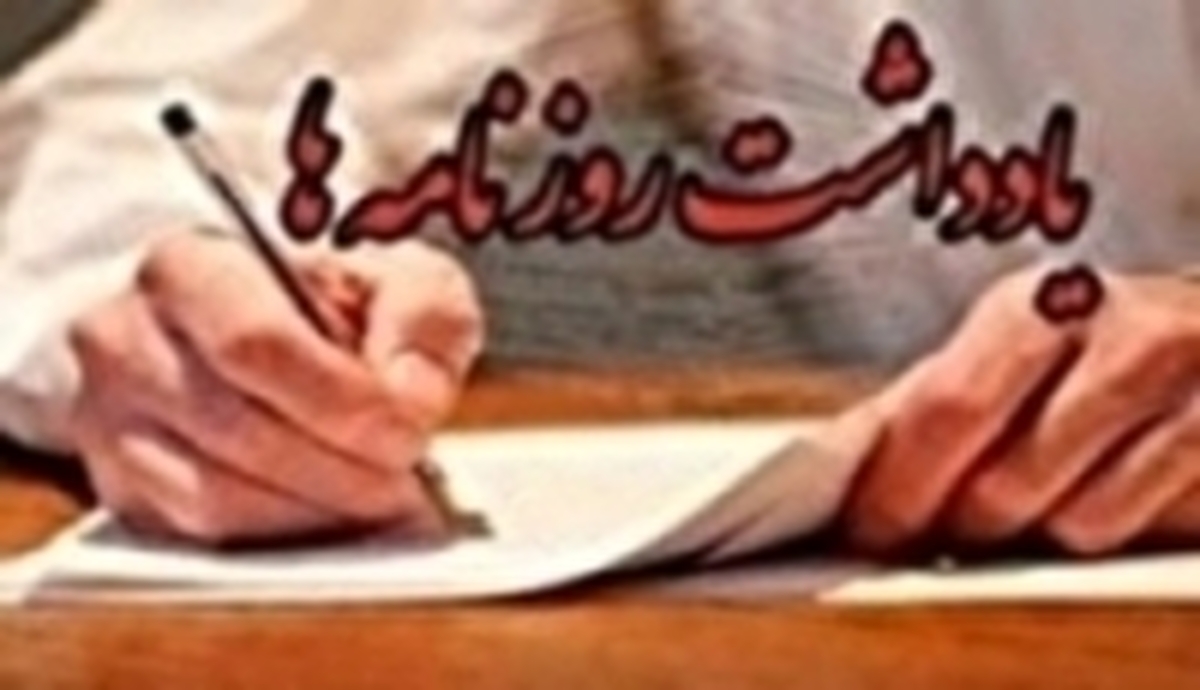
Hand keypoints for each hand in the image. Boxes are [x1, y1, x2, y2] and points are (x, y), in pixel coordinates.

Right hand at [67, 233, 483, 544]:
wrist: (265, 340)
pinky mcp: (122, 494)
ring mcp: (108, 424)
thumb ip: (423, 315)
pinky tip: (334, 518)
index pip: (254, 341)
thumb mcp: (400, 282)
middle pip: (238, 428)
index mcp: (189, 266)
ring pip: (217, 497)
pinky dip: (282, 540)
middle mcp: (125, 340)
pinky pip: (202, 541)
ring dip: (316, 511)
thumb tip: (406, 397)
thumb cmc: (337, 310)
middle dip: (340, 467)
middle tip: (407, 481)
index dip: (339, 399)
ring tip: (380, 501)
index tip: (407, 432)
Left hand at [840, 268, 1199, 556]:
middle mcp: (1124, 336)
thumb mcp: (1006, 350)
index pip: (948, 408)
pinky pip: (1146, 533)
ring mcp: (1194, 391)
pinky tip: (1098, 498)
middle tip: (938, 534)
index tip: (864, 529)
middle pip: (1002, 485)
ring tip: (1033, 503)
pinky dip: (1108, 531)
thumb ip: (927, 404)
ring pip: (1074, 527)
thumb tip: (842, 467)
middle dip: (955, 527)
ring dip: (1038, 535)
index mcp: (1039, 304)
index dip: (897, 485)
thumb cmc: (1091, 349)